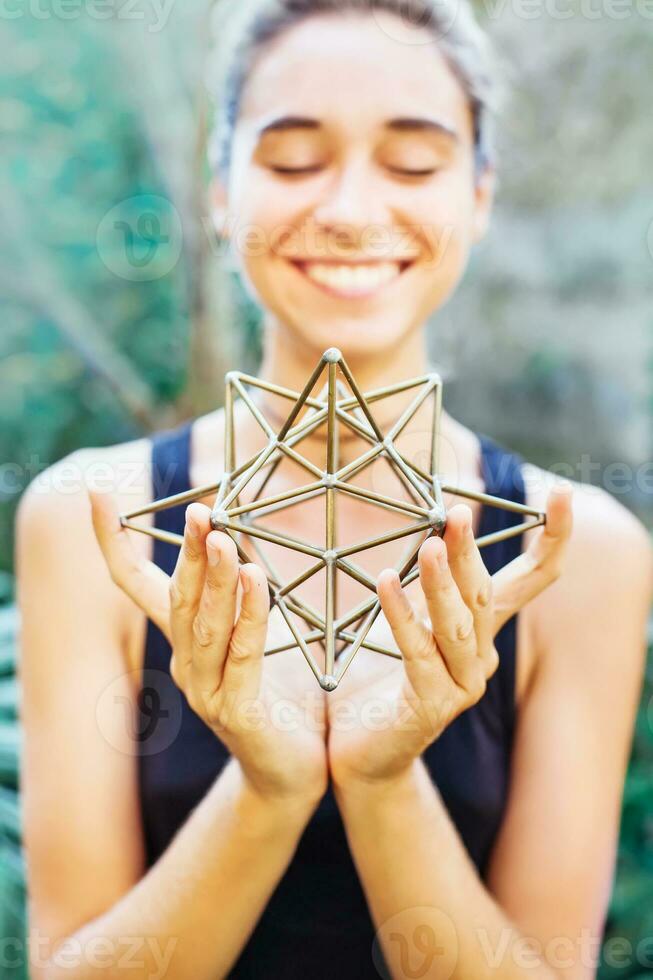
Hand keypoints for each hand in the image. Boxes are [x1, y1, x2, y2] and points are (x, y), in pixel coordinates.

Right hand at [90, 494, 327, 806]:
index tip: (96, 496)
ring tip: (221, 536)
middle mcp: (185, 663)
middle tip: (197, 509)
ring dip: (213, 578)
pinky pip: (243, 654)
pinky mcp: (237, 711)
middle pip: (176, 597)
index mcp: (183, 642)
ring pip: (204, 625)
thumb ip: (237, 601)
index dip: (113, 542)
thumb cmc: (275, 699)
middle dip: (186, 551)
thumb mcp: (248, 640)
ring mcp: (205, 690)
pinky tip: (256, 579)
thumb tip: (238, 542)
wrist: (287, 777)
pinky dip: (249, 614)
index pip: (138, 585)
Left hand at [327, 484, 573, 787]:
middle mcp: (481, 656)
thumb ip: (432, 585)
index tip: (560, 495)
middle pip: (484, 594)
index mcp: (482, 629)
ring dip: (443, 583)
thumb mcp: (413, 621)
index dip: (550, 538)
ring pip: (457, 624)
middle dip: (472, 551)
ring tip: (431, 545)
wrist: (364, 751)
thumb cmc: (384, 678)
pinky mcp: (431, 705)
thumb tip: (439, 528)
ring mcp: (462, 684)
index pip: (529, 579)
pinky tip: (387, 582)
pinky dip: (402, 615)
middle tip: (458, 513)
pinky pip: (416, 652)